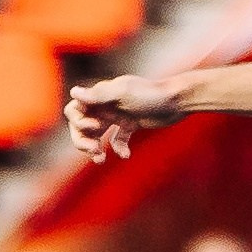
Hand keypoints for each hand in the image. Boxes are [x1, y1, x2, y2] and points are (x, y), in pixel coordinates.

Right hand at [66, 74, 185, 162]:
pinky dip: (118, 148)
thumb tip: (73, 92)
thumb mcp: (123, 93)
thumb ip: (99, 95)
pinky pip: (117, 140)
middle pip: (82, 125)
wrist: (177, 100)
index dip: (79, 122)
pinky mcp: (131, 125)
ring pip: (97, 134)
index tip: (96, 127)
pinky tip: (125, 155)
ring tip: (100, 160)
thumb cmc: (150, 94)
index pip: (75, 110)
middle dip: (83, 140)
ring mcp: (118, 115)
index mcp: (100, 95)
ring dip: (95, 148)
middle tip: (94, 150)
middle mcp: (106, 105)